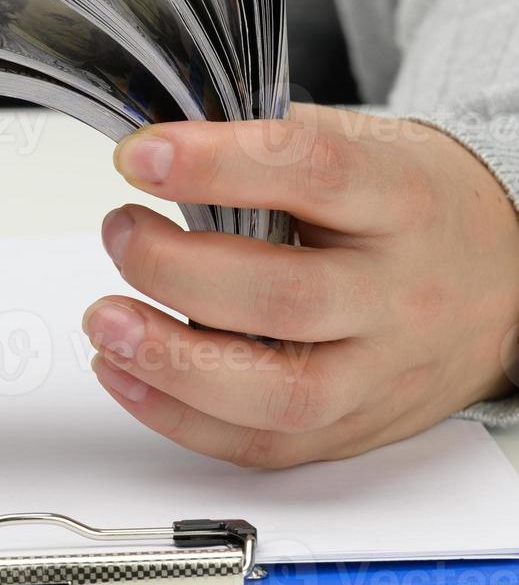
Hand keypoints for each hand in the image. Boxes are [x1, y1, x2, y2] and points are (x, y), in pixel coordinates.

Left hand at [84, 104, 518, 466]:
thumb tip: (153, 146)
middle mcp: (397, 292)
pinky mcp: (353, 427)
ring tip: (105, 321)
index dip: (214, 162)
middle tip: (119, 232)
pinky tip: (126, 374)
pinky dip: (179, 417)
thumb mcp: (361, 146)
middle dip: (174, 269)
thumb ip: (263, 141)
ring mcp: (380, 371)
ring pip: (276, 391)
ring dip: (169, 362)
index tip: (141, 156)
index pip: (309, 170)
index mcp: (398, 198)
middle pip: (284, 297)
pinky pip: (264, 444)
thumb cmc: (411, 204)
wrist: (504, 275)